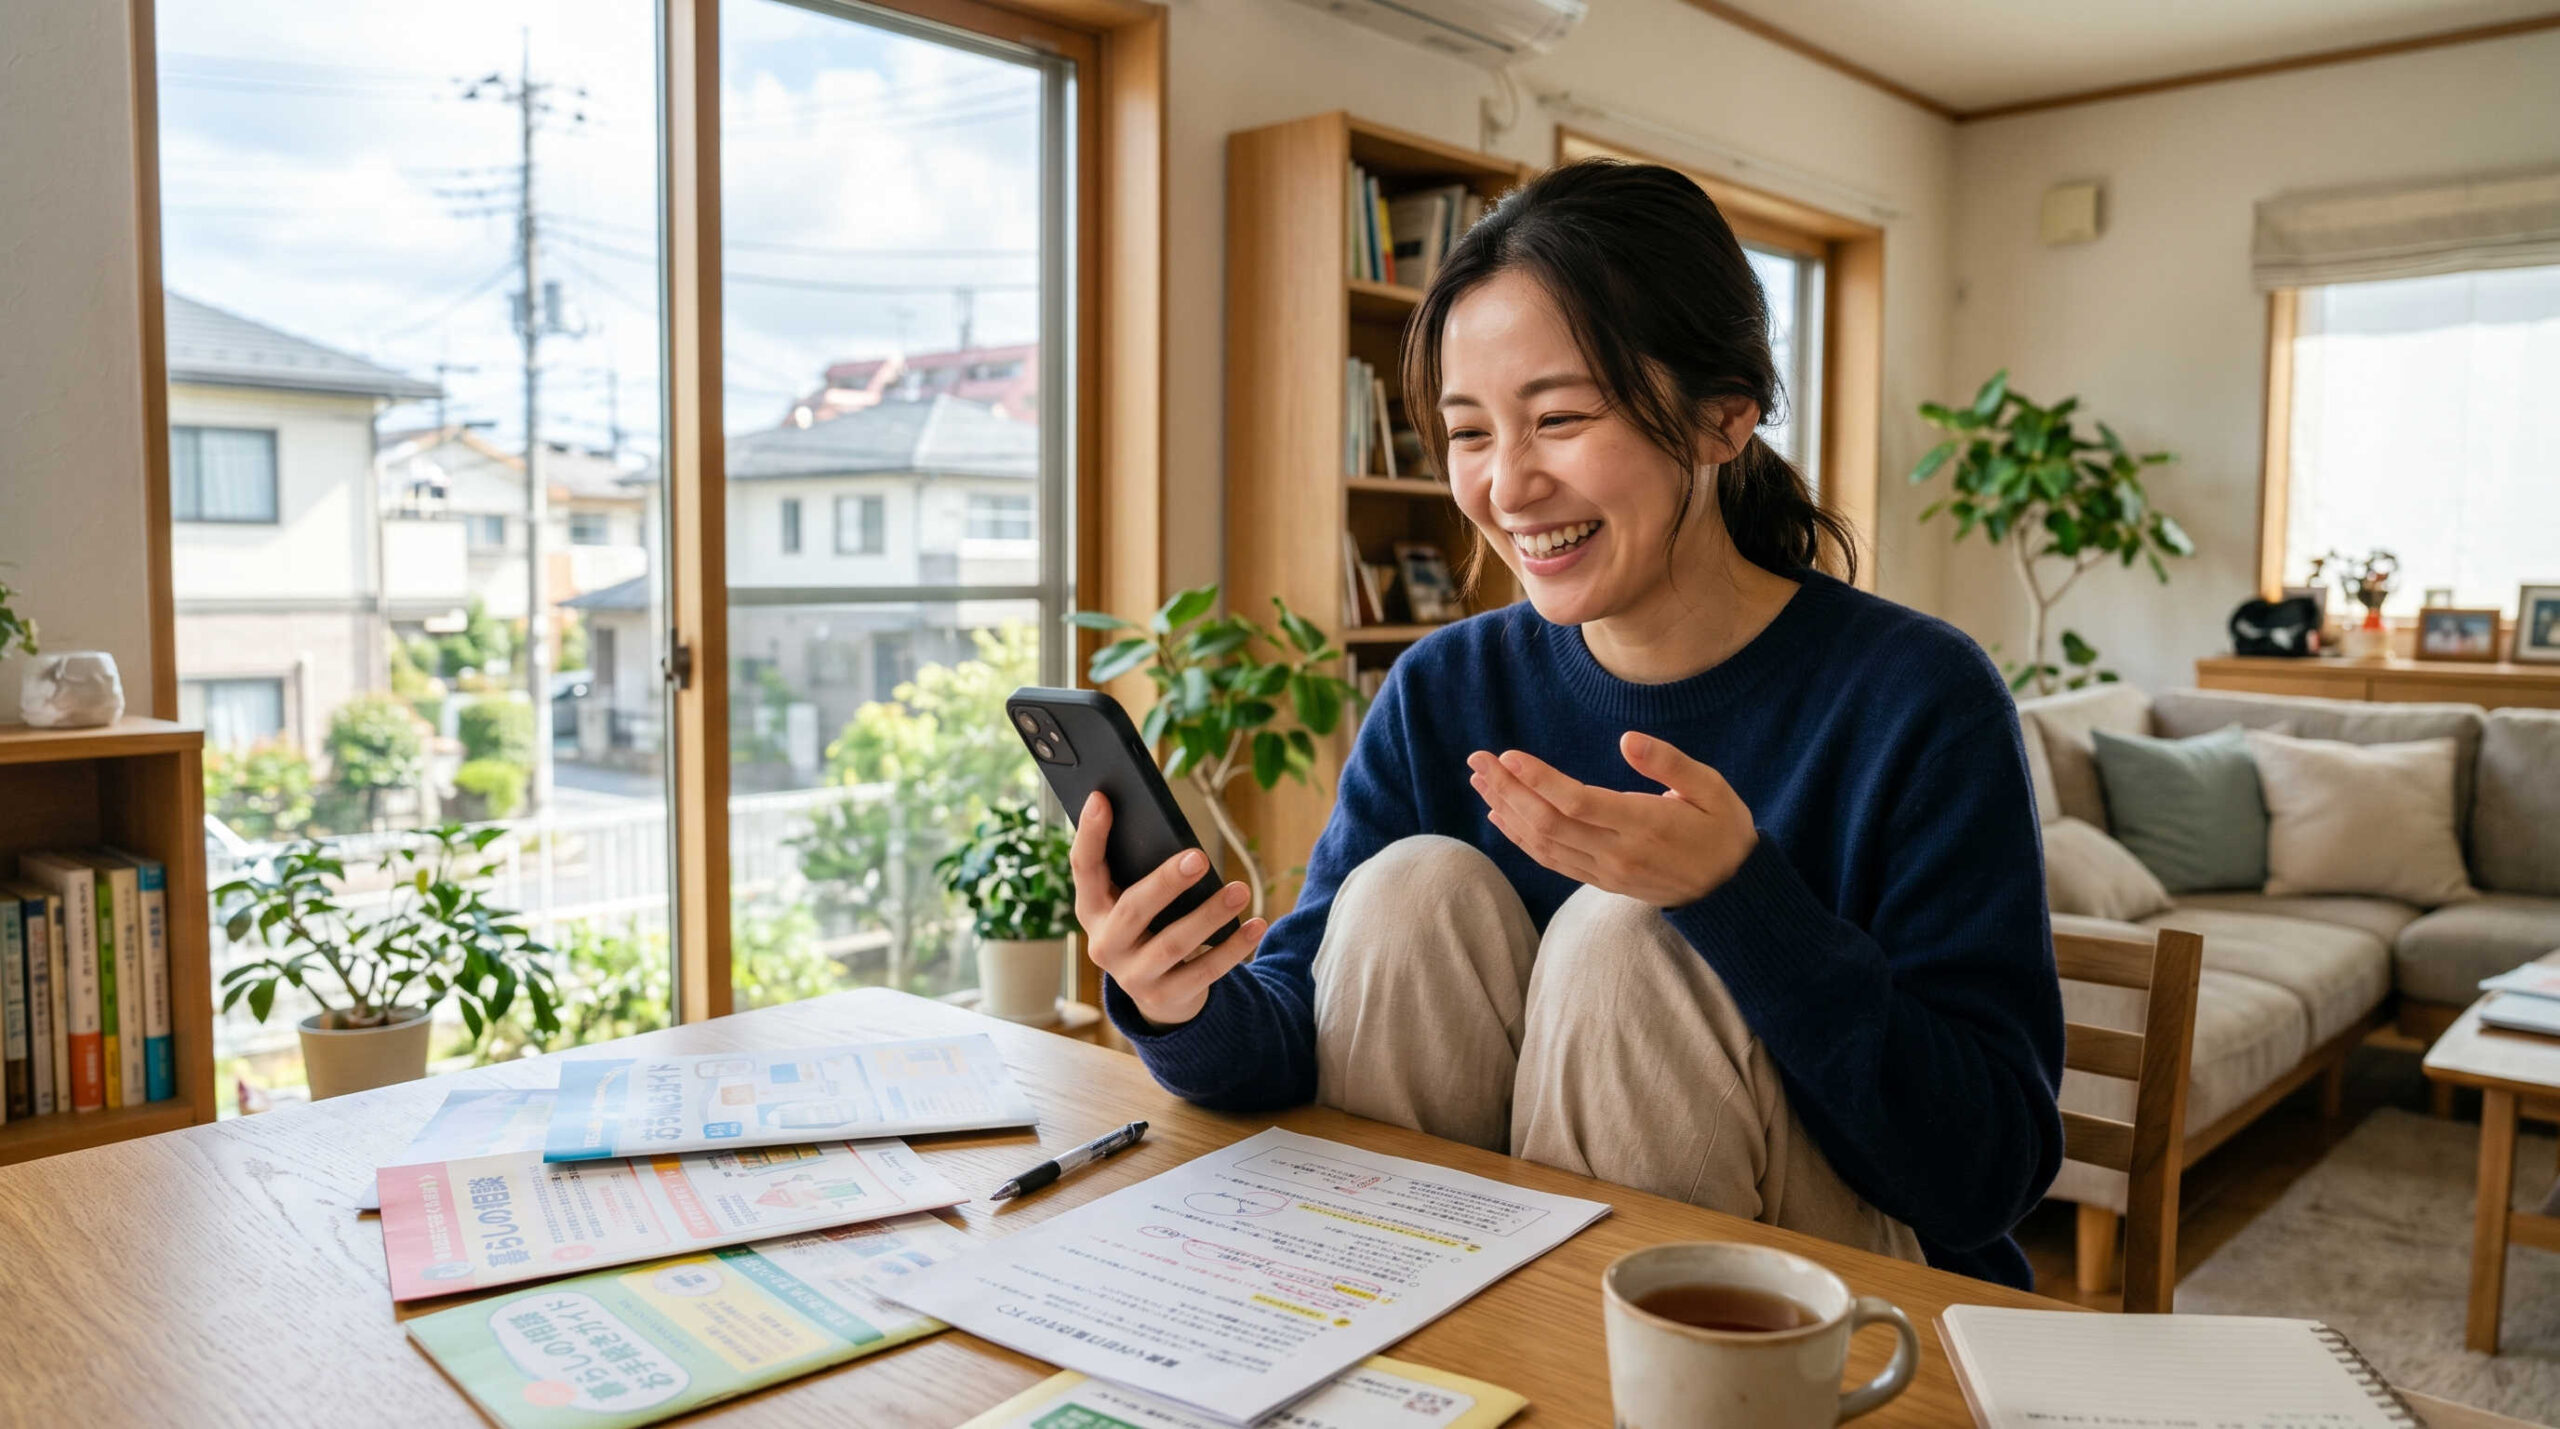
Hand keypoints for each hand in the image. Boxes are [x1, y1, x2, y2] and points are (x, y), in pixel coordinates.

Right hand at [1069, 791, 1267, 1028]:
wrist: (1160, 993)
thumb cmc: (1151, 927)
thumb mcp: (1136, 900)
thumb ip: (1141, 871)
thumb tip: (1177, 836)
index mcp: (1092, 909)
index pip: (1084, 868)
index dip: (1090, 834)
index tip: (1101, 798)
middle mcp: (1104, 944)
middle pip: (1132, 910)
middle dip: (1165, 883)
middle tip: (1198, 857)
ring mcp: (1133, 976)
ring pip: (1173, 944)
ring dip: (1209, 915)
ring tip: (1239, 891)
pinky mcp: (1165, 997)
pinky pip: (1204, 972)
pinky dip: (1232, 947)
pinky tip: (1256, 924)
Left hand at [1467, 732, 1756, 906]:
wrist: (1732, 892)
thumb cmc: (1723, 830)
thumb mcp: (1712, 789)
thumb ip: (1669, 764)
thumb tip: (1627, 740)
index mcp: (1644, 823)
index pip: (1577, 802)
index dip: (1538, 779)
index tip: (1507, 756)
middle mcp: (1618, 852)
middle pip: (1547, 822)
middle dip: (1507, 789)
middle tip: (1477, 760)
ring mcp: (1606, 871)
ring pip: (1543, 844)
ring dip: (1507, 811)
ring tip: (1480, 781)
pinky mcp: (1601, 881)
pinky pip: (1552, 860)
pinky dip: (1521, 838)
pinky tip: (1501, 816)